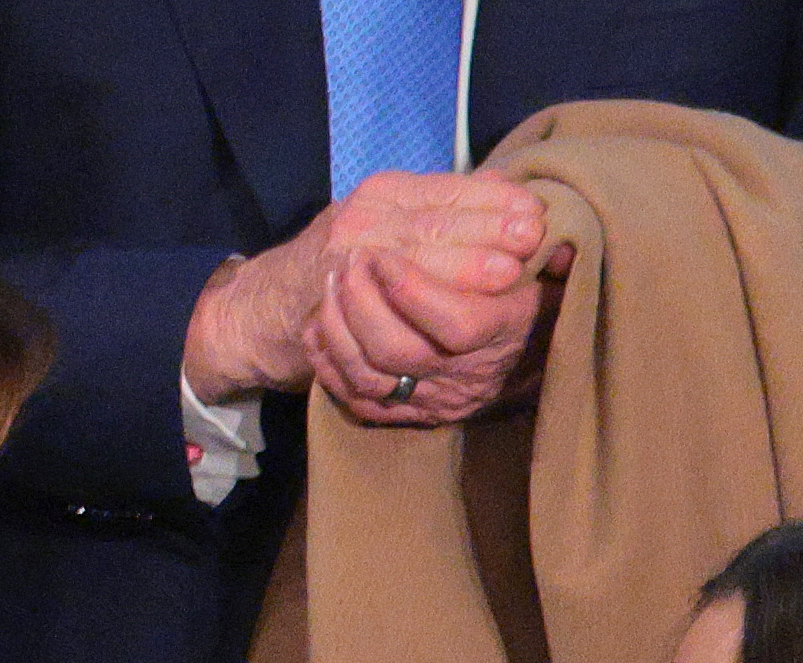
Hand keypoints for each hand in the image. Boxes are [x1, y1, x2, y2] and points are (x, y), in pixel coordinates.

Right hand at [183, 170, 548, 406]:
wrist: (268, 305)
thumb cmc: (348, 259)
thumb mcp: (392, 218)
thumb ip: (445, 210)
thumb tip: (516, 199)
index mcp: (384, 194)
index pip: (447, 192)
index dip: (493, 204)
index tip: (534, 215)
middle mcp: (362, 223)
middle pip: (433, 228)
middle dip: (484, 237)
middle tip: (527, 245)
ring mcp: (345, 270)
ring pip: (411, 270)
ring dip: (460, 274)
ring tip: (503, 277)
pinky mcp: (335, 315)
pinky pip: (383, 317)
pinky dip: (421, 321)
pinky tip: (455, 331)